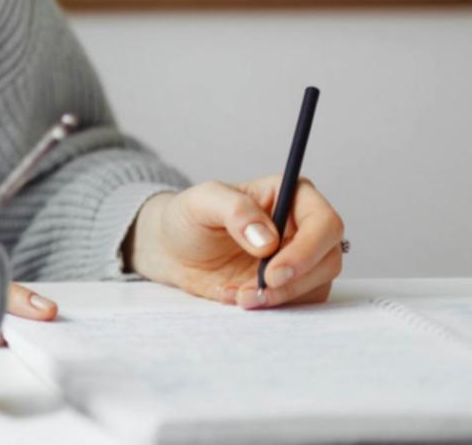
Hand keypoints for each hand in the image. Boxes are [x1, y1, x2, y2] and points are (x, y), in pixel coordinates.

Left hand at [126, 177, 345, 309]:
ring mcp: (299, 258)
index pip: (324, 223)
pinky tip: (235, 296)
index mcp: (291, 195)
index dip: (307, 251)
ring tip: (238, 295)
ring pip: (316, 286)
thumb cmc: (190, 216)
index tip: (274, 272)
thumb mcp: (202, 202)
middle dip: (294, 282)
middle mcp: (302, 227)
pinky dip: (268, 306)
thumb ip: (235, 210)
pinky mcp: (289, 285)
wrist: (173, 248)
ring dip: (280, 298)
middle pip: (328, 259)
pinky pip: (295, 303)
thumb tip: (267, 239)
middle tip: (257, 291)